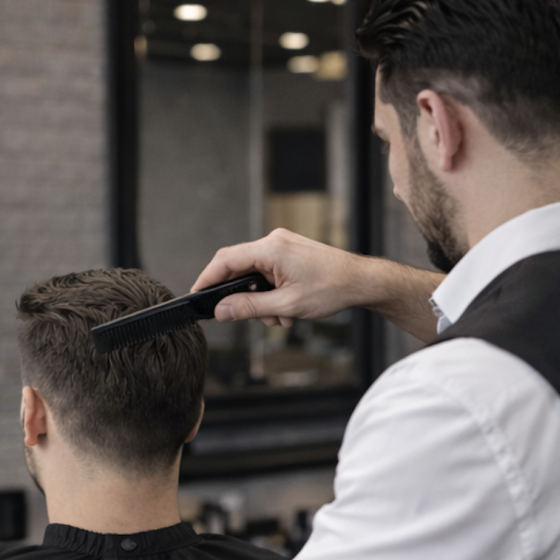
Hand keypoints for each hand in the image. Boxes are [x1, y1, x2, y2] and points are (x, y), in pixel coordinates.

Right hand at [191, 228, 362, 326]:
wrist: (362, 282)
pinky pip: (270, 273)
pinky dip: (272, 293)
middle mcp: (274, 241)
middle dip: (242, 298)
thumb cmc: (332, 288)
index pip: (225, 261)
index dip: (207, 279)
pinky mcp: (291, 253)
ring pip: (256, 275)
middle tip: (251, 318)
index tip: (197, 295)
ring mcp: (283, 246)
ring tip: (279, 318)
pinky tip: (287, 309)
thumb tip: (221, 310)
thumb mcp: (286, 305)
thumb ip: (249, 308)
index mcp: (271, 248)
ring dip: (261, 300)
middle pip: (239, 269)